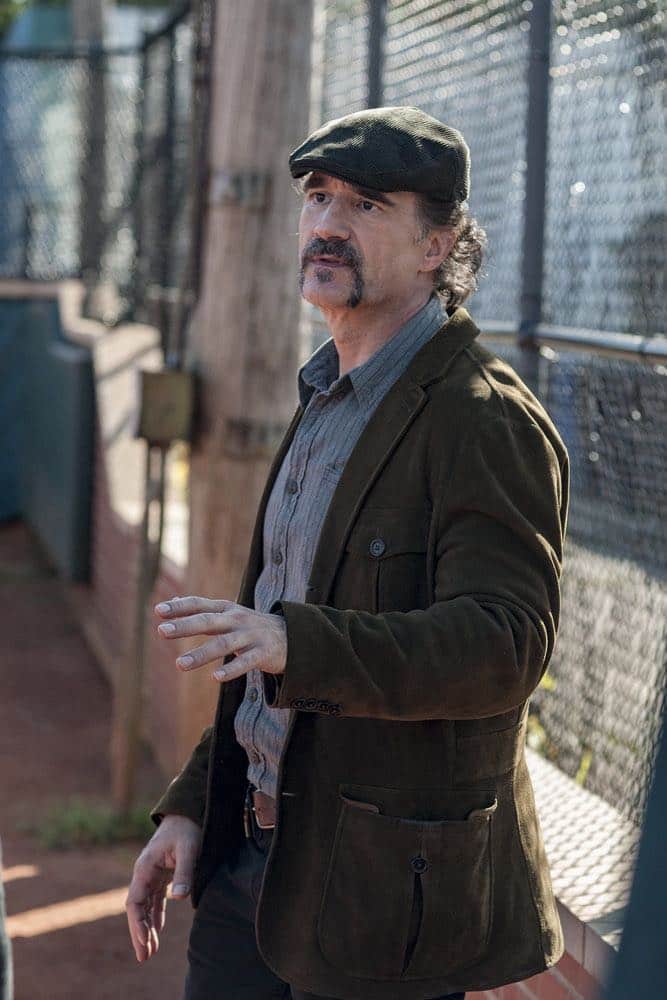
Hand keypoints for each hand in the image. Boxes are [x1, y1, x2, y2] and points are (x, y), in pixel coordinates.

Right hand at [126, 814, 201, 961]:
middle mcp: (144, 873)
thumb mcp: (188, 849)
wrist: (188, 811)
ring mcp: (152, 874)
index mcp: (145, 868)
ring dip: (146, 928)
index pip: (135, 901)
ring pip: (144, 906)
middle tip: (144, 957)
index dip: (137, 923)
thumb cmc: (187, 829)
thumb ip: (183, 873)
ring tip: (149, 952)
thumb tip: (178, 898)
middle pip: (136, 908)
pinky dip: (155, 916)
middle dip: (139, 932)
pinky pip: (154, 900)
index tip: (144, 941)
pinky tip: (157, 931)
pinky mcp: (162, 875)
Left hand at [154, 595, 287, 682]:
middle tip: (162, 632)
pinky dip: (231, 670)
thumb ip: (202, 609)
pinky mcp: (263, 653)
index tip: (158, 611)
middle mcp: (237, 620)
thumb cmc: (250, 626)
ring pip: (224, 645)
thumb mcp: (228, 613)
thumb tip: (173, 602)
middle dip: (185, 626)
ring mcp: (250, 636)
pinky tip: (215, 677)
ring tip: (180, 665)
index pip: (199, 605)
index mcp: (226, 609)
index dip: (179, 607)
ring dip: (201, 654)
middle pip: (208, 622)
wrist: (290, 636)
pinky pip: (246, 662)